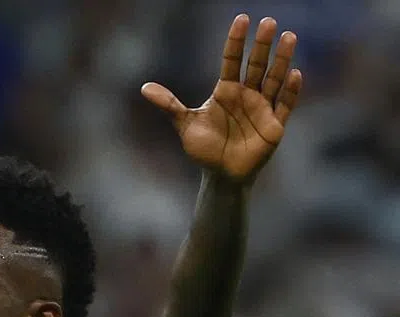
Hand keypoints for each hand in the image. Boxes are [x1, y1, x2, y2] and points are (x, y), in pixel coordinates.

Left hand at [141, 14, 302, 184]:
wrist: (221, 175)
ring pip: (274, 79)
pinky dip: (290, 90)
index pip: (232, 60)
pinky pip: (285, 104)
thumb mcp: (185, 124)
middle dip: (262, 45)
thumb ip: (169, 104)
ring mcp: (262, 108)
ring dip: (281, 60)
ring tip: (289, 36)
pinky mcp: (274, 125)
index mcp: (226, 91)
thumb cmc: (205, 148)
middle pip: (256, 65)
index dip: (236, 41)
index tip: (242, 19)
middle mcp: (246, 94)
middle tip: (268, 22)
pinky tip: (294, 74)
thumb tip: (144, 88)